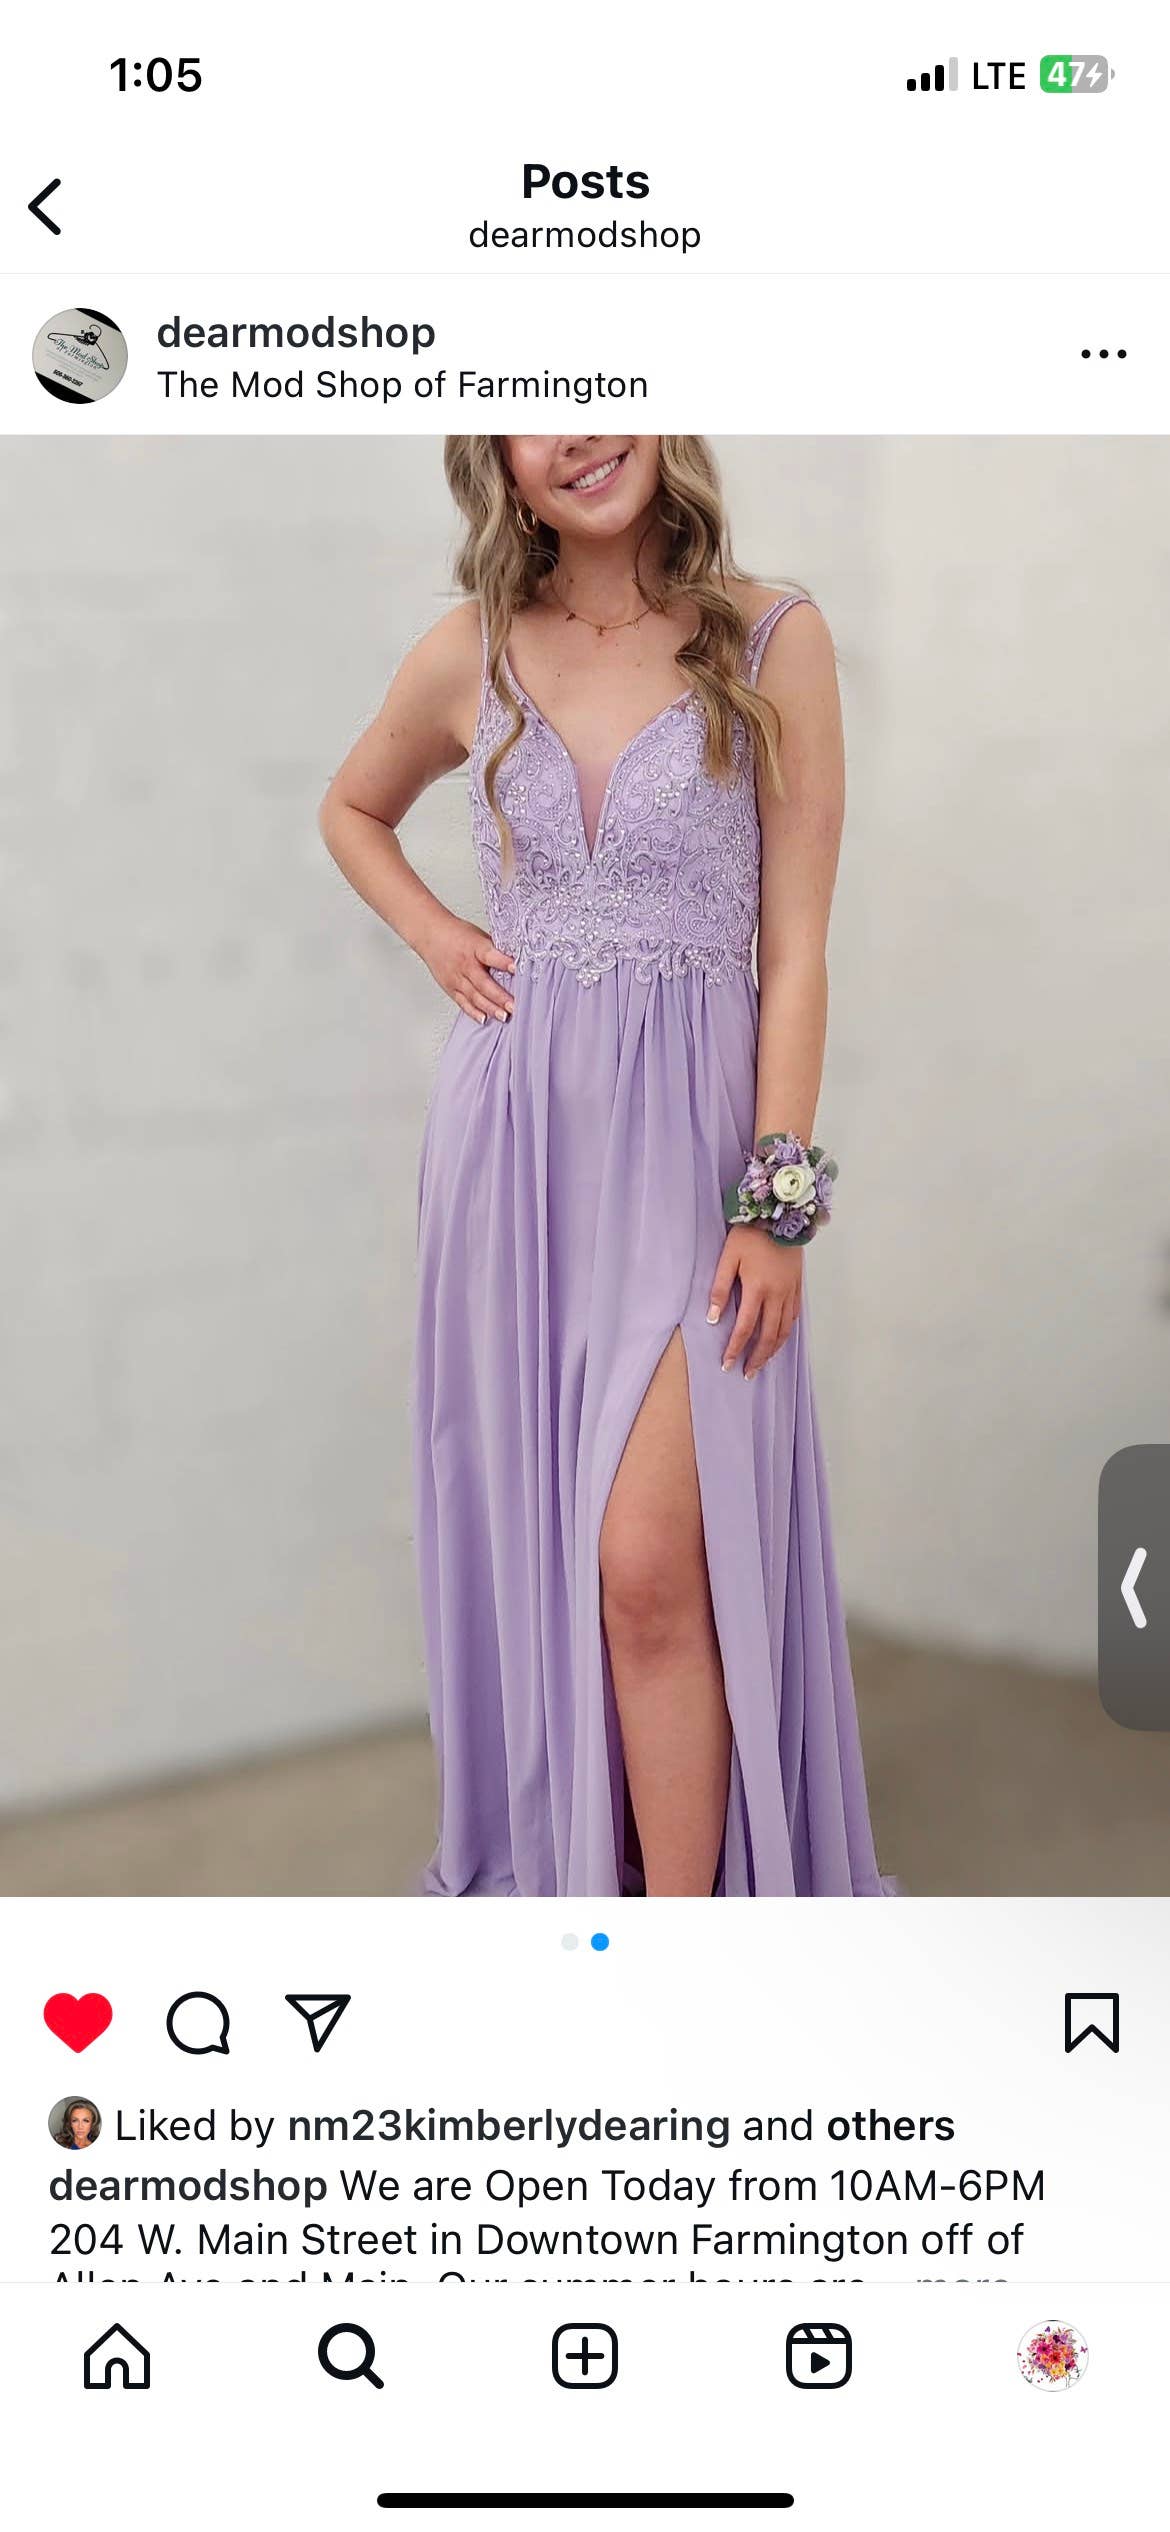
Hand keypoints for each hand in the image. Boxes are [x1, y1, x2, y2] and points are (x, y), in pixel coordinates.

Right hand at [421, 914, 515, 1024]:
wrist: (429, 934)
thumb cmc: (456, 934)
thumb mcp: (479, 936)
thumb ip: (495, 950)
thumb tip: (517, 960)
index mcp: (474, 947)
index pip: (490, 955)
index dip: (503, 962)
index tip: (517, 969)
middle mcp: (465, 964)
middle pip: (483, 983)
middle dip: (500, 996)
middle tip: (514, 1006)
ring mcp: (456, 978)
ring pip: (474, 997)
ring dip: (490, 1008)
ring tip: (504, 1016)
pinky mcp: (450, 988)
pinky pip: (463, 1003)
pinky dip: (473, 1012)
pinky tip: (484, 1019)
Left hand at [707, 1225, 802, 1377]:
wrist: (780, 1215)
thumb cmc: (749, 1235)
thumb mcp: (728, 1258)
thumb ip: (719, 1288)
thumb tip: (713, 1318)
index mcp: (758, 1288)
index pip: (746, 1328)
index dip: (735, 1348)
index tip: (727, 1364)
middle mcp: (777, 1295)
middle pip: (769, 1336)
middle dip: (757, 1358)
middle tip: (746, 1373)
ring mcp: (790, 1292)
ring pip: (785, 1330)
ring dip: (773, 1350)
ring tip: (761, 1363)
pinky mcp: (798, 1287)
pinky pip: (794, 1317)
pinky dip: (786, 1334)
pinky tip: (778, 1341)